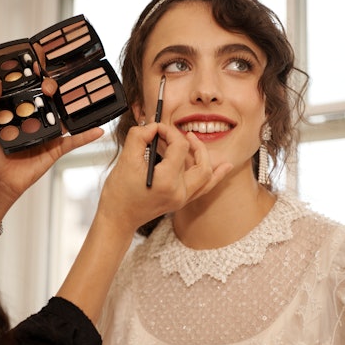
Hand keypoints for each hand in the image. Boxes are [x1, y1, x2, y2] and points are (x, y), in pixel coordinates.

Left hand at [0, 68, 102, 225]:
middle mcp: (34, 119)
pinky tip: (98, 129)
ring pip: (64, 116)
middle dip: (52, 87)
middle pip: (49, 99)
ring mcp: (47, 134)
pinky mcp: (55, 149)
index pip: (28, 88)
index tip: (40, 59)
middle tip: (50, 83)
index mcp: (17, 111)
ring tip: (75, 95)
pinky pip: (74, 141)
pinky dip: (87, 136)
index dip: (35, 75)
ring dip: (72, 106)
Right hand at [56, 122, 231, 321]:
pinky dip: (216, 176)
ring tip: (197, 142)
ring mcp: (182, 198)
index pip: (179, 147)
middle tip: (178, 134)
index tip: (156, 128)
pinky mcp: (181, 201)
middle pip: (199, 161)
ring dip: (203, 156)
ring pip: (206, 175)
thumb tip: (152, 126)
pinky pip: (205, 188)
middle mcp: (179, 191)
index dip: (169, 132)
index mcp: (167, 181)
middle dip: (191, 143)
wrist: (118, 218)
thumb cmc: (119, 193)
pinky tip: (226, 167)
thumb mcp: (125, 160)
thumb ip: (139, 137)